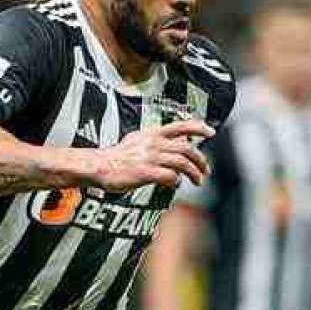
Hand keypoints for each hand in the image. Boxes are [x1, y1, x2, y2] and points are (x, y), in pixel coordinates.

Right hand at [88, 120, 213, 192]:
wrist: (100, 166)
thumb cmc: (119, 156)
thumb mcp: (139, 139)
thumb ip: (159, 139)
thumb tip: (180, 139)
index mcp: (153, 133)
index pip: (180, 126)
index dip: (198, 127)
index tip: (211, 132)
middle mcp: (153, 143)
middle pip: (187, 149)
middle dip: (201, 161)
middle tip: (205, 171)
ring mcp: (149, 157)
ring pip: (182, 163)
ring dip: (194, 173)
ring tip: (198, 181)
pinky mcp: (144, 172)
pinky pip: (169, 176)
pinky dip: (177, 180)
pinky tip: (176, 183)